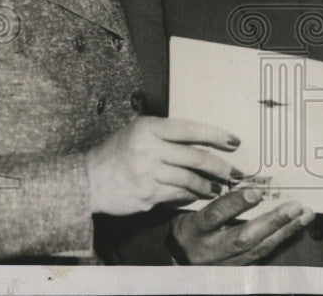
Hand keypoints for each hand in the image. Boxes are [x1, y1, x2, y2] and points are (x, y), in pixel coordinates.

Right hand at [86, 116, 242, 215]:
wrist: (87, 180)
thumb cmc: (116, 152)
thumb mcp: (138, 131)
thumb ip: (166, 133)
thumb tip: (203, 140)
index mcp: (149, 127)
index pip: (191, 129)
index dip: (216, 135)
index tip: (234, 142)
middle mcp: (149, 148)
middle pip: (195, 157)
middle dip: (220, 166)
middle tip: (235, 172)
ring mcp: (147, 174)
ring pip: (188, 179)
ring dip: (207, 185)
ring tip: (217, 187)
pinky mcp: (146, 195)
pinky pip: (176, 195)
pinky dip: (190, 196)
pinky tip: (197, 196)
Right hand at [170, 186, 314, 264]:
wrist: (182, 257)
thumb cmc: (189, 225)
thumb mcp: (192, 208)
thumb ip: (215, 196)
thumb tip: (246, 178)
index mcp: (196, 229)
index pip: (216, 215)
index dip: (236, 204)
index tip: (257, 191)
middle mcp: (212, 249)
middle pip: (244, 238)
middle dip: (272, 222)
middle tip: (295, 207)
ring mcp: (226, 262)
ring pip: (259, 248)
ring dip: (285, 231)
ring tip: (305, 215)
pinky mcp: (238, 268)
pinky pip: (263, 253)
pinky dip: (282, 238)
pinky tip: (297, 227)